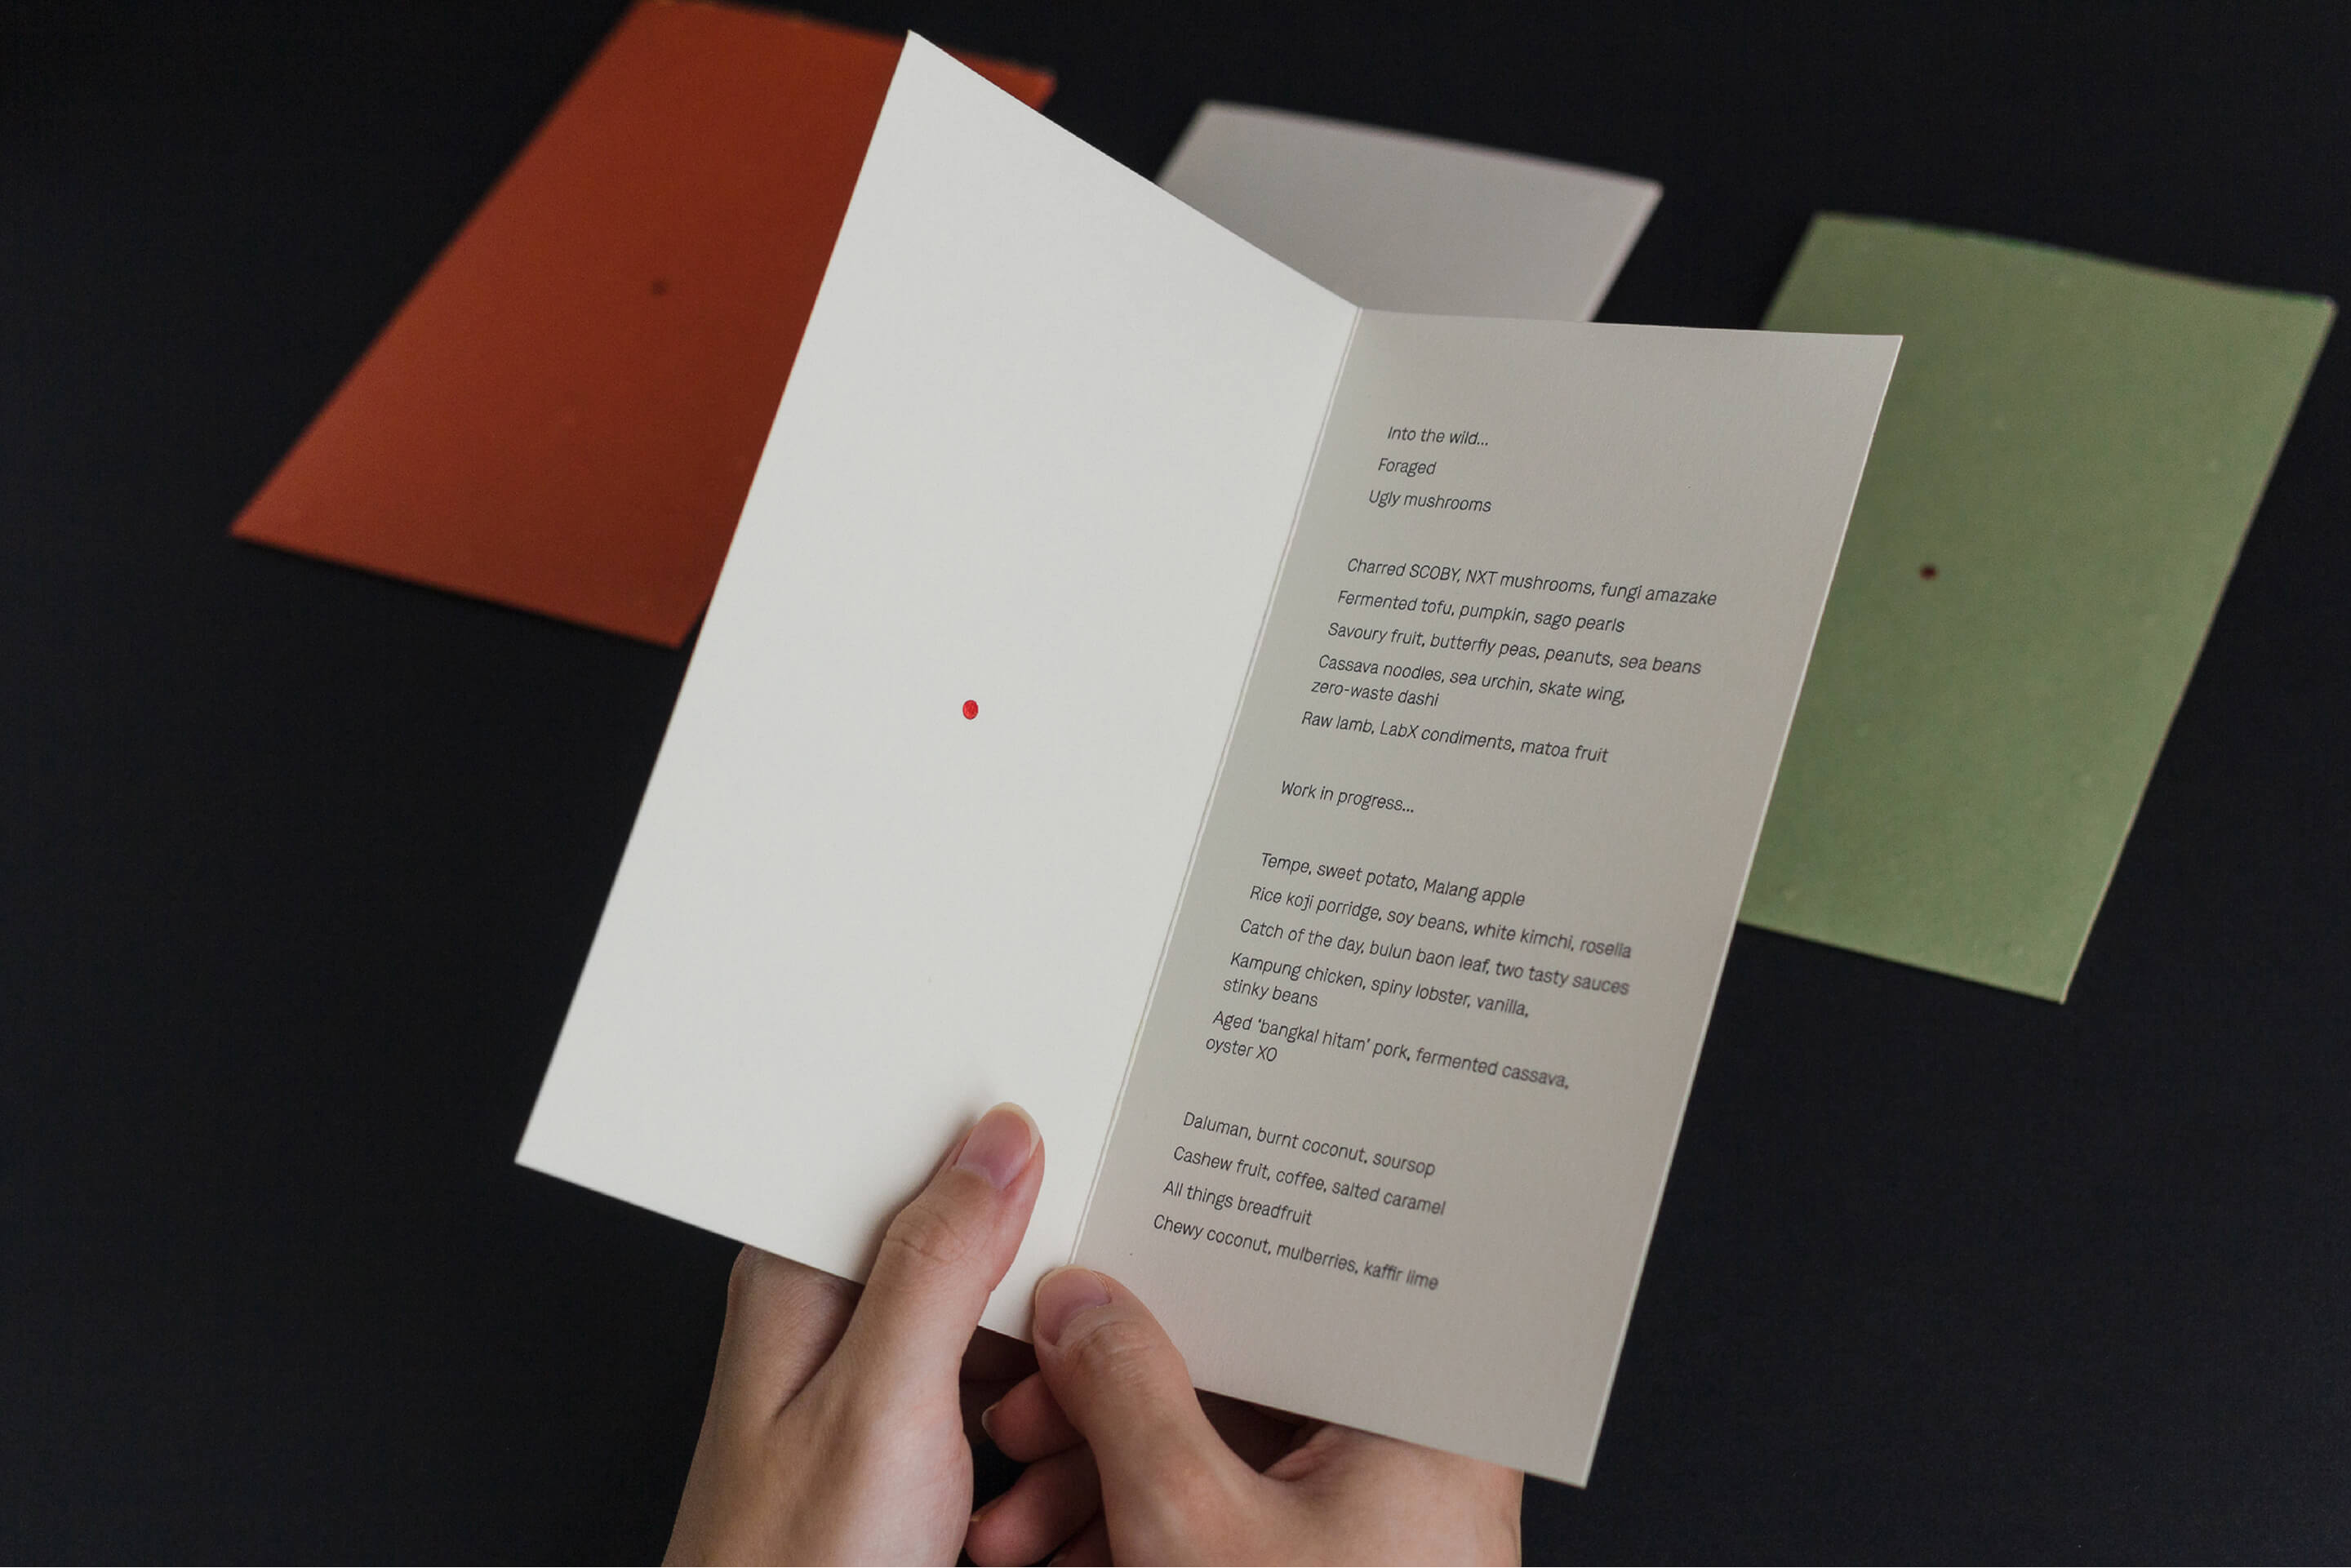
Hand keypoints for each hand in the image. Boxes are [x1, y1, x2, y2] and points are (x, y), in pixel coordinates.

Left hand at [664, 1103, 1044, 1564]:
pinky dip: (1037, 1425)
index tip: (1072, 1168)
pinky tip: (1038, 1474)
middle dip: (1036, 1291)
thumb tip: (1001, 1143)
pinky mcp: (913, 1431)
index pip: (911, 1154)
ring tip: (1032, 1443)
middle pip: (973, 1240)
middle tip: (1056, 1353)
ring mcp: (878, 1375)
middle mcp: (837, 1310)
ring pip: (1002, 1321)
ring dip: (1043, 1374)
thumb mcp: (881, 1401)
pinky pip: (1003, 1387)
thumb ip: (941, 1261)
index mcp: (804, 1272)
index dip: (997, 1154)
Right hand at [967, 1268, 1521, 1564]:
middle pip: (1236, 1379)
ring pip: (1220, 1456)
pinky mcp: (1334, 1566)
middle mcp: (1413, 1454)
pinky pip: (1233, 1517)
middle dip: (1103, 1415)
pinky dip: (1145, 1534)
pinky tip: (1060, 1559)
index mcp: (1419, 1413)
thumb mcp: (1190, 1522)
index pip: (1281, 1294)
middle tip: (1021, 1421)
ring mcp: (1375, 1518)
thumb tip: (1082, 1304)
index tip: (1079, 1299)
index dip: (1165, 1288)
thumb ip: (1128, 1392)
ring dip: (1101, 1486)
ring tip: (1014, 1525)